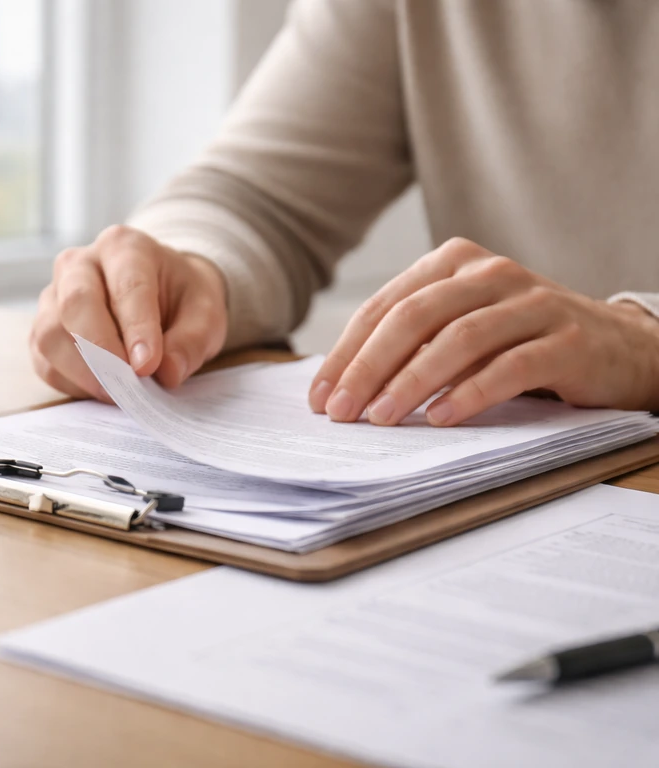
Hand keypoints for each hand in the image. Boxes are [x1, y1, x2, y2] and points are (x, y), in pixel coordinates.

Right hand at [30, 225, 228, 399]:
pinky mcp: (42, 329)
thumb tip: (168, 373)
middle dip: (102, 350)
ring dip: (83, 372)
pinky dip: (71, 383)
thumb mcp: (206, 312)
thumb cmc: (181, 299)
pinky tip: (100, 389)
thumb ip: (193, 340)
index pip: (127, 285)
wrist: (161, 294)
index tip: (148, 366)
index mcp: (124, 247)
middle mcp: (80, 264)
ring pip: (50, 334)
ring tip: (118, 393)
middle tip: (128, 385)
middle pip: (76, 303)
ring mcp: (53, 296)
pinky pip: (44, 361)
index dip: (137, 328)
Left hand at [309, 237, 658, 425]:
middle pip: (413, 317)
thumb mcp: (459, 329)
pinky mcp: (566, 339)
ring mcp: (531, 302)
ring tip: (381, 418)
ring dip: (412, 382)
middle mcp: (490, 274)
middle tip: (341, 411)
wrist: (616, 346)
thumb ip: (412, 342)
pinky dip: (471, 392)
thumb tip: (343, 386)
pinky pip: (510, 365)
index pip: (384, 307)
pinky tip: (441, 418)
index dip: (347, 353)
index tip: (319, 396)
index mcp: (452, 263)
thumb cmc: (517, 341)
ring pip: (458, 338)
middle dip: (368, 367)